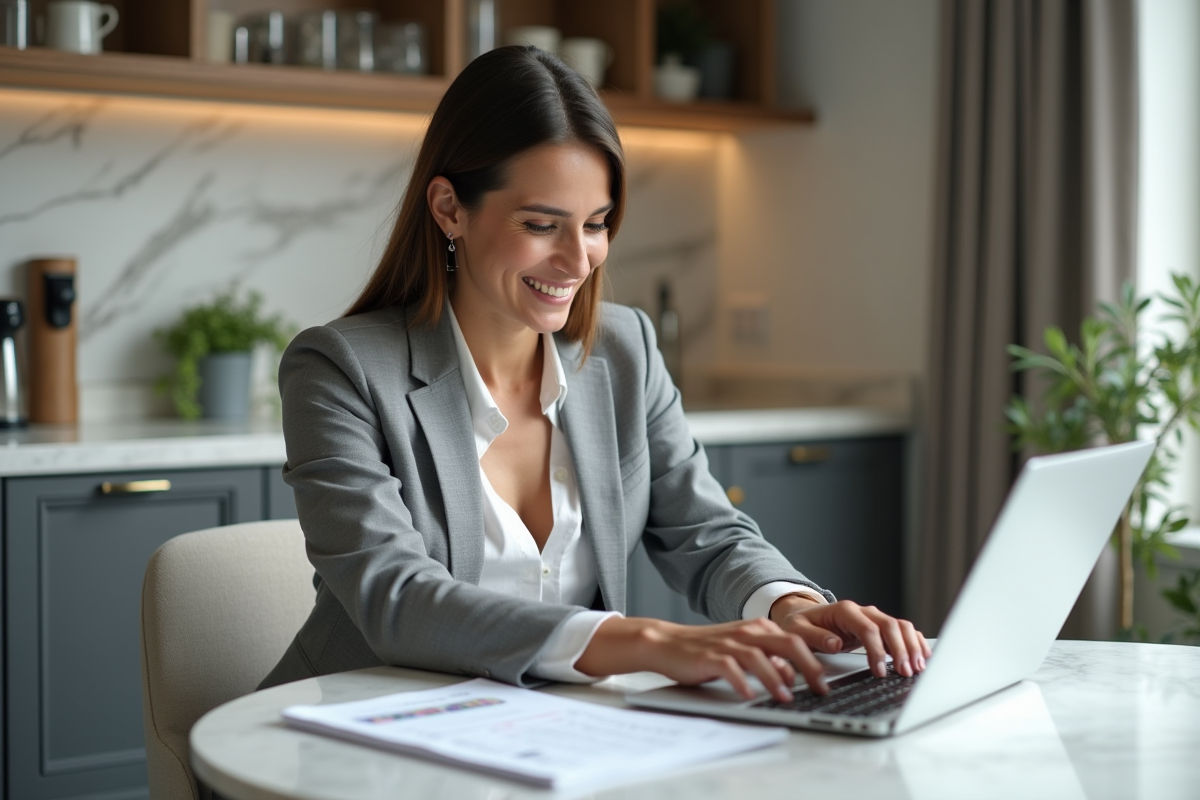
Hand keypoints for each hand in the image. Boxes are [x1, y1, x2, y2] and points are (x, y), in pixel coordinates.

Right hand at [574, 616, 826, 702]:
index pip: (796, 639)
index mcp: (758, 628)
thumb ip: (768, 658)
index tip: (830, 675)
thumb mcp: (742, 650)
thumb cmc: (708, 649)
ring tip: (787, 697)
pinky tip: (750, 695)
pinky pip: (731, 669)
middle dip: (809, 666)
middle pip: (788, 643)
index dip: (816, 656)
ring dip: (777, 678)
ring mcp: (729, 644)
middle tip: (821, 688)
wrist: (668, 643)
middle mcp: (747, 632)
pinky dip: (743, 683)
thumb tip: (793, 675)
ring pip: (761, 657)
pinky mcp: (710, 657)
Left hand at [769, 595, 930, 678]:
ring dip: (911, 646)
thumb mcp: (798, 630)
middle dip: (901, 650)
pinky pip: (902, 630)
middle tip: (905, 673)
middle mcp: (862, 611)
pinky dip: (915, 641)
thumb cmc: (801, 624)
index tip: (880, 672)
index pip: (868, 628)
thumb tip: (835, 644)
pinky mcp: (878, 627)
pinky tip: (923, 656)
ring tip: (917, 668)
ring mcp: (873, 618)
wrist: (803, 616)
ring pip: (900, 626)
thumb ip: (815, 637)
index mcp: (844, 611)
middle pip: (890, 626)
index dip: (877, 650)